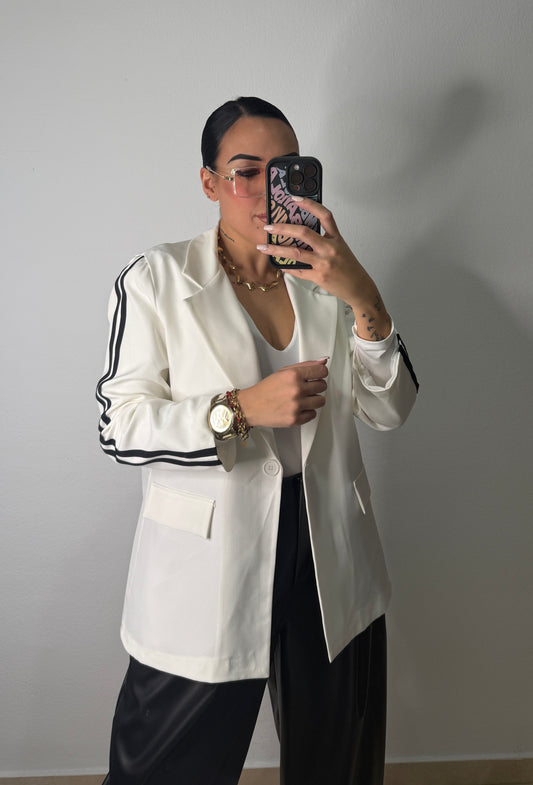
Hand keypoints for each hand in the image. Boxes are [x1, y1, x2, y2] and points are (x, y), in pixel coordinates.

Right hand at [238, 359, 327, 427]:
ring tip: (303, 399)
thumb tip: (323, 361)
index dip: (321, 373)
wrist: (251, 406)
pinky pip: (313, 414)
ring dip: (314, 400)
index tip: (318, 376)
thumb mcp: (283, 372)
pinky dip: (307, 412)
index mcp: (293, 375)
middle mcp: (296, 390)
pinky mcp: (295, 419)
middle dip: (316, 386)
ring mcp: (296, 406)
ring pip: (321, 401)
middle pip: (322, 386)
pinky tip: (298, 408)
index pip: (322, 371)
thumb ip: (305, 365)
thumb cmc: (266, 389)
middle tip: (306, 388)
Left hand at [258, 198, 391, 340]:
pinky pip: (298, 270)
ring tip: (263, 247)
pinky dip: (286, 267)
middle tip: (269, 226)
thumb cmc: (348, 268)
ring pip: (295, 252)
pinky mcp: (319, 276)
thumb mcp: (340, 248)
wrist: (359, 287)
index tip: (295, 198)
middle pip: (304, 232)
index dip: (310, 204)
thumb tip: (300, 235)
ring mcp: (324, 263)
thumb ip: (324, 240)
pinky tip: (278, 263)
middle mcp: (330, 248)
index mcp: (336, 238)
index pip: (324, 215)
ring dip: (276, 249)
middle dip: (283, 228)